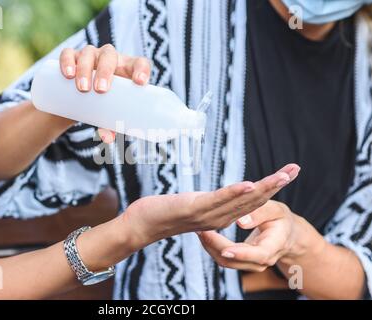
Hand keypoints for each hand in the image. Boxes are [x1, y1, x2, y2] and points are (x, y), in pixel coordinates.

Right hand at [59, 45, 150, 142]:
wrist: (79, 99)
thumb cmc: (104, 105)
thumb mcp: (109, 113)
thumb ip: (110, 125)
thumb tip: (108, 138)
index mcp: (127, 68)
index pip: (139, 63)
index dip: (142, 70)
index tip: (139, 83)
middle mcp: (109, 58)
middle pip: (110, 56)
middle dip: (105, 72)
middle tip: (101, 90)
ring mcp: (90, 55)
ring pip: (88, 54)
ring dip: (86, 70)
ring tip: (83, 89)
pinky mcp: (71, 57)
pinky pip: (68, 53)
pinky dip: (67, 62)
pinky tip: (68, 74)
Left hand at [123, 164, 300, 247]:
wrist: (142, 224)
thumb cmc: (165, 212)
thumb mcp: (193, 204)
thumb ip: (209, 202)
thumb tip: (221, 195)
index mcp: (220, 215)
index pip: (251, 201)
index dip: (271, 187)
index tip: (289, 172)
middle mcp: (219, 217)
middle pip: (253, 201)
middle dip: (275, 184)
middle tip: (295, 169)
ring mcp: (208, 215)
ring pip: (241, 201)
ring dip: (263, 188)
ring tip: (282, 176)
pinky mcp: (194, 209)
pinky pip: (218, 201)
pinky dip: (234, 193)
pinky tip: (248, 185)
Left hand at [198, 200, 311, 271]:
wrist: (285, 234)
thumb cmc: (280, 218)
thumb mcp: (276, 210)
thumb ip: (260, 214)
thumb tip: (240, 222)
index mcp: (274, 246)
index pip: (258, 255)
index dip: (241, 254)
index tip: (225, 249)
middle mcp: (262, 260)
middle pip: (235, 260)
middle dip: (215, 246)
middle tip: (200, 229)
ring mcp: (251, 264)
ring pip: (226, 261)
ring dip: (210, 247)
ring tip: (199, 229)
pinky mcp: (242, 262)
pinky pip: (223, 258)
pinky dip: (212, 247)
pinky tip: (204, 233)